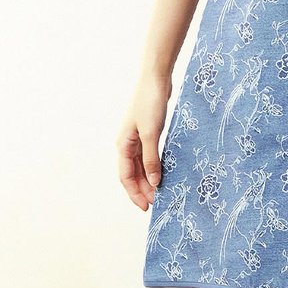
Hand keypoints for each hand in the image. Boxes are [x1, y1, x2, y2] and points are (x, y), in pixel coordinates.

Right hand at [117, 73, 171, 211]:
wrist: (156, 79)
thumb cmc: (150, 103)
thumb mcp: (151, 133)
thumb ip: (152, 159)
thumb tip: (153, 182)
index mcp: (123, 145)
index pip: (126, 177)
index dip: (135, 193)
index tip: (146, 207)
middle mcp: (128, 144)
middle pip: (133, 174)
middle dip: (143, 190)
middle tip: (157, 203)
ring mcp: (138, 138)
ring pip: (141, 166)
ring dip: (149, 180)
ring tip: (161, 193)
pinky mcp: (149, 133)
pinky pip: (149, 156)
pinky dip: (154, 167)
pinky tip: (163, 173)